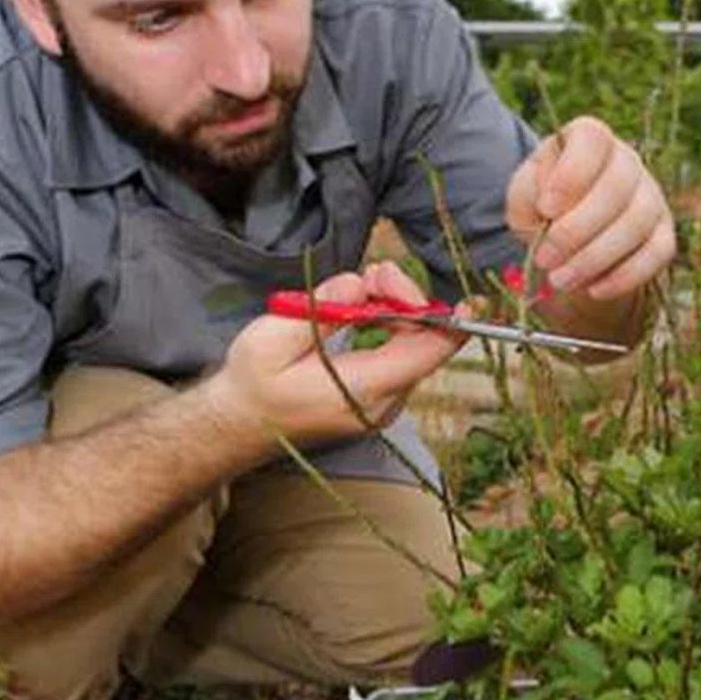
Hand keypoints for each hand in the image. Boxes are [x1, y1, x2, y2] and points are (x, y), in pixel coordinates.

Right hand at [218, 263, 465, 450]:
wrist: (236, 425)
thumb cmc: (251, 384)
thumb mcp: (273, 337)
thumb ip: (323, 308)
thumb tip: (360, 283)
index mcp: (363, 388)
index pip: (428, 352)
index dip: (450, 319)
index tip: (464, 295)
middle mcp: (382, 404)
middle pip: (423, 344)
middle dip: (405, 300)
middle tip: (372, 274)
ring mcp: (382, 407)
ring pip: (412, 348)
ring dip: (395, 312)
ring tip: (362, 288)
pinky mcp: (376, 402)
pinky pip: (399, 358)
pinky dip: (389, 329)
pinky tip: (363, 312)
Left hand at [506, 115, 676, 301]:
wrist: (568, 242)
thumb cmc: (543, 209)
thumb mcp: (524, 197)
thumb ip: (529, 196)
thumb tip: (553, 210)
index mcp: (588, 139)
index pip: (592, 139)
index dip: (571, 174)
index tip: (546, 209)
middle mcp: (627, 161)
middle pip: (617, 186)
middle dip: (577, 230)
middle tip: (545, 259)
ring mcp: (651, 195)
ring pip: (637, 222)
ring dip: (596, 257)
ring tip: (561, 280)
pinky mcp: (664, 231)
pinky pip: (658, 252)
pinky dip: (625, 276)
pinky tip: (594, 289)